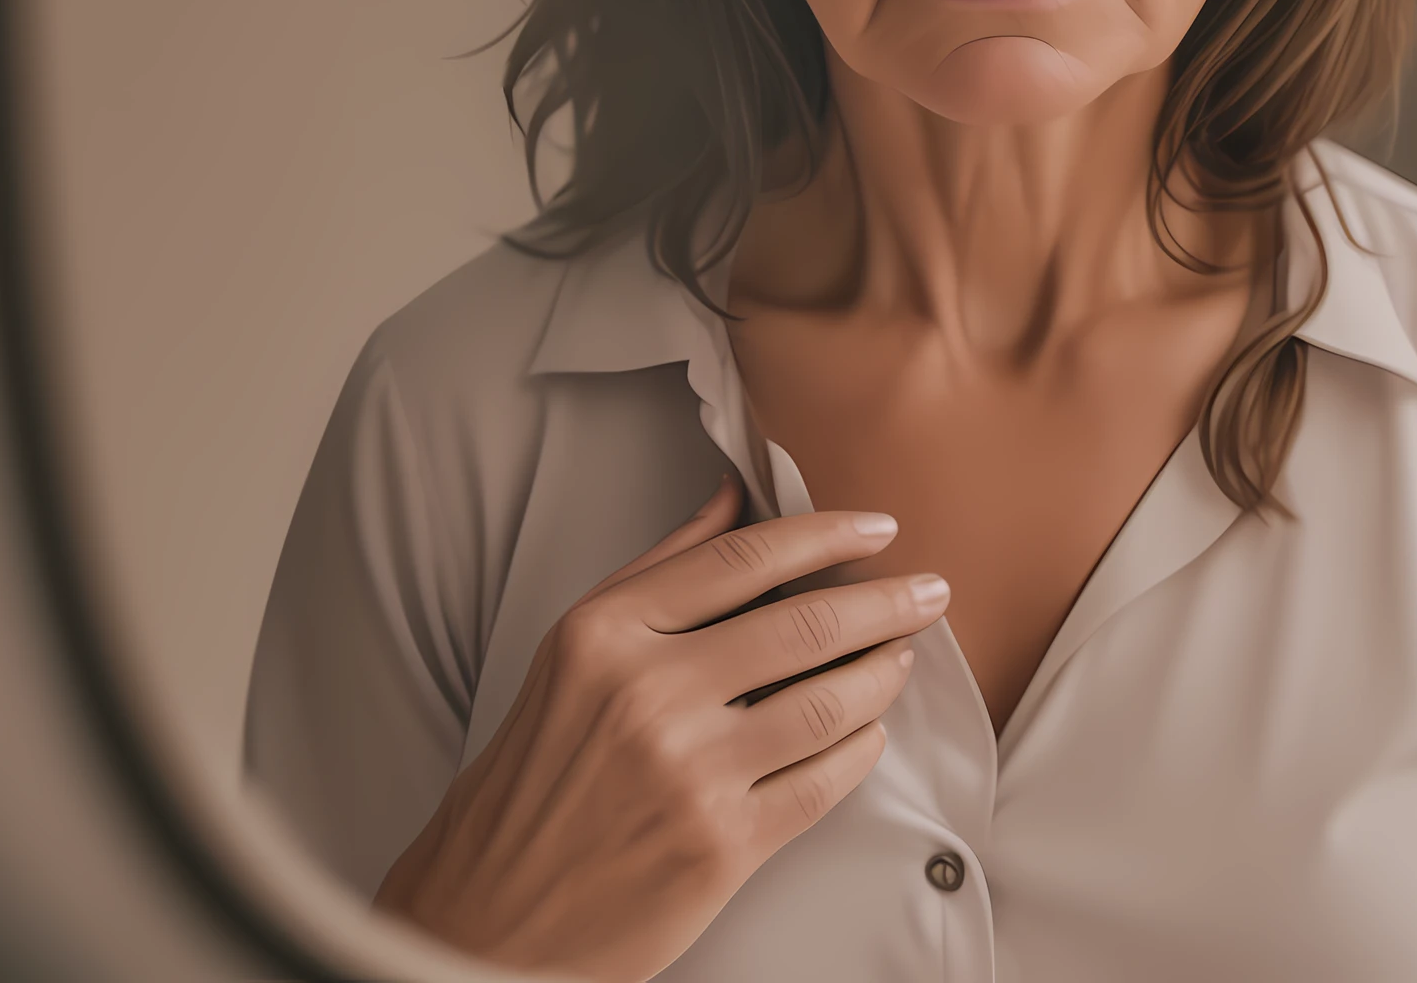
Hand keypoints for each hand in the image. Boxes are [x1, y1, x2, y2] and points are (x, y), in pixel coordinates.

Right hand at [373, 476, 948, 981]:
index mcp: (605, 635)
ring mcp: (688, 773)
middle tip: (929, 591)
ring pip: (827, 700)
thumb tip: (729, 495)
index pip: (744, 558)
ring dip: (882, 672)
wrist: (487, 921)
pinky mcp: (720, 846)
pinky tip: (869, 731)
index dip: (826, 535)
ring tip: (901, 657)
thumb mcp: (571, 653)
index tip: (878, 528)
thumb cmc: (533, 780)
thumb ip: (658, 570)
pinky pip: (822, 780)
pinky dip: (861, 747)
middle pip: (803, 624)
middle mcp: (647, 695)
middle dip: (885, 601)